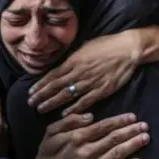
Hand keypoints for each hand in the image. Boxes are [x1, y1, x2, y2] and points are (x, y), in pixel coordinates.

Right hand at [25, 113, 149, 158]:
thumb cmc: (48, 153)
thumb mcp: (51, 132)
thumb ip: (69, 121)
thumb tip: (91, 116)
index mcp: (77, 138)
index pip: (103, 127)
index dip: (119, 121)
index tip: (133, 117)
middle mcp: (86, 152)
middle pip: (113, 139)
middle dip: (131, 131)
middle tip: (145, 126)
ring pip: (116, 154)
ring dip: (133, 145)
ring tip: (145, 138)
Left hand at [28, 30, 142, 115]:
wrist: (128, 49)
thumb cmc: (107, 45)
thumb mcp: (85, 47)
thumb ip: (73, 58)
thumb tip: (61, 65)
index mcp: (74, 61)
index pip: (52, 75)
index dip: (40, 85)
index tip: (31, 92)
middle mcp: (79, 72)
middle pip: (56, 86)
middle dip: (42, 96)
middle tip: (31, 104)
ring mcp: (90, 82)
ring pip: (67, 95)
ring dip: (53, 103)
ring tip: (41, 109)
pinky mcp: (102, 90)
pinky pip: (85, 101)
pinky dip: (74, 108)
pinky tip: (65, 114)